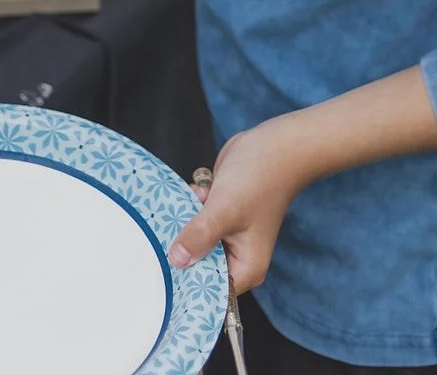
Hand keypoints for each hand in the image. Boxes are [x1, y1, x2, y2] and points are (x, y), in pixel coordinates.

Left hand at [168, 120, 304, 293]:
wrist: (274, 144)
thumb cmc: (260, 178)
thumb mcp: (226, 209)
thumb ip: (201, 235)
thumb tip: (176, 260)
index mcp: (247, 267)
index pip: (210, 291)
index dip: (186, 284)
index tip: (162, 274)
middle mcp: (237, 257)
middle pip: (198, 266)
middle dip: (182, 249)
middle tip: (168, 230)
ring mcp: (228, 237)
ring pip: (193, 242)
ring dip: (185, 224)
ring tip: (190, 204)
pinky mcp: (219, 217)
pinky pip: (195, 223)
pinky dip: (191, 208)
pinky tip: (199, 190)